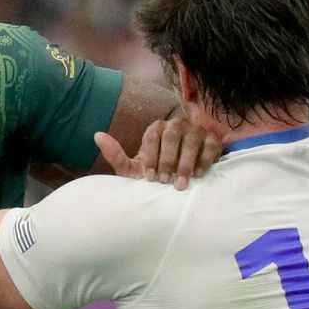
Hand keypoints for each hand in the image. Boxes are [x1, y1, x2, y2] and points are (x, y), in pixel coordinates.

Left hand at [95, 117, 222, 190]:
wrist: (176, 184)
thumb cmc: (153, 174)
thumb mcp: (132, 168)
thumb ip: (115, 154)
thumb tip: (96, 135)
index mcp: (156, 128)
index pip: (152, 136)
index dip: (150, 158)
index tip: (149, 178)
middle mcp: (176, 125)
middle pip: (172, 135)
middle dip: (167, 160)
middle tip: (164, 181)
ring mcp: (195, 131)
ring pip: (192, 138)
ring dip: (185, 162)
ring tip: (180, 183)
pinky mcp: (212, 140)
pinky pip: (211, 145)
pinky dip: (204, 160)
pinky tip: (198, 176)